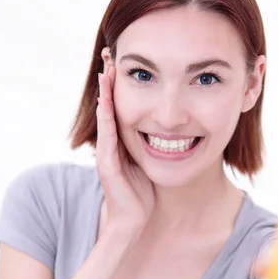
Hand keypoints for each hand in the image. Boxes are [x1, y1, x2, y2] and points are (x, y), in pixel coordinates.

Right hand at [96, 64, 154, 240]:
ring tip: (106, 70)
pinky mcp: (107, 165)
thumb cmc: (142, 196)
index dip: (120, 88)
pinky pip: (108, 136)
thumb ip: (154, 149)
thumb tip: (172, 133)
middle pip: (109, 106)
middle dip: (110, 82)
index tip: (125, 64)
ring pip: (106, 117)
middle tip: (110, 55)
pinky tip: (107, 100)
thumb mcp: (149, 165)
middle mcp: (111, 145)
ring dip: (106, 93)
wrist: (133, 223)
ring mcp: (107, 154)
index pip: (120, 109)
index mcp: (121, 144)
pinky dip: (107, 117)